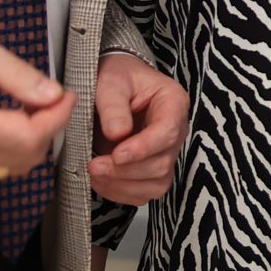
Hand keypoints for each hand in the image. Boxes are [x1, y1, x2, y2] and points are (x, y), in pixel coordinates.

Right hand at [0, 22, 71, 176]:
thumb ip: (18, 76)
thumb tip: (51, 94)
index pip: (30, 137)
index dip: (57, 117)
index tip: (66, 96)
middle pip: (26, 157)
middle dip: (48, 128)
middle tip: (53, 98)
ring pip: (14, 166)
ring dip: (33, 140)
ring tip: (33, 107)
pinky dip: (13, 148)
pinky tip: (13, 120)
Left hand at [88, 51, 190, 207]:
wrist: (115, 85)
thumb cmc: (117, 77)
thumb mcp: (111, 81)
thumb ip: (113, 105)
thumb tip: (117, 134)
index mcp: (173, 103)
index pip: (168, 132)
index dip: (144, 148)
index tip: (117, 154)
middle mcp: (175, 131)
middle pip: (162, 163)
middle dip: (127, 170)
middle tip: (95, 165)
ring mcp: (165, 152)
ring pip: (156, 183)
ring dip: (123, 185)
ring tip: (95, 174)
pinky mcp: (152, 169)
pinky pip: (144, 192)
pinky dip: (121, 193)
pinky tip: (101, 181)